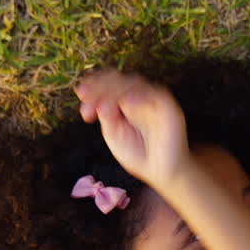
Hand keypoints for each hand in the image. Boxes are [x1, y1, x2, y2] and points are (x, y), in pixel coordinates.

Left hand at [76, 70, 188, 186]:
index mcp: (122, 100)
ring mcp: (153, 100)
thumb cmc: (137, 154)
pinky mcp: (168, 107)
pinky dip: (140, 96)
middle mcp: (137, 96)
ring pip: (134, 82)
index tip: (81, 94)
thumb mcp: (113, 134)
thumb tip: (100, 101)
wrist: (160, 171)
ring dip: (116, 91)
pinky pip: (155, 94)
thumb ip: (107, 115)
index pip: (107, 82)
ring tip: (106, 108)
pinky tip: (126, 104)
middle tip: (90, 103)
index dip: (94, 84)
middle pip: (118, 78)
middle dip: (100, 88)